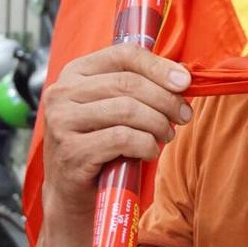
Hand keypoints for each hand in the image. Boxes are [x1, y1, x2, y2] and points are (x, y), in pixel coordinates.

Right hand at [41, 44, 191, 218]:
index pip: (124, 55)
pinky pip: (122, 138)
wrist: (72, 191)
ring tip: (166, 135)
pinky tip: (149, 152)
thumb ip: (140, 87)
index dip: (160, 66)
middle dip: (166, 99)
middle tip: (183, 116)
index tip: (185, 82)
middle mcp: (63, 92)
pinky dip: (146, 145)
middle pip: (129, 83)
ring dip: (158, 123)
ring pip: (127, 109)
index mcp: (76, 72)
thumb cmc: (101, 144)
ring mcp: (62, 121)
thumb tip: (182, 78)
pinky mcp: (71, 150)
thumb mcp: (116, 108)